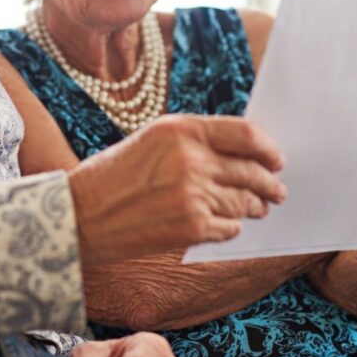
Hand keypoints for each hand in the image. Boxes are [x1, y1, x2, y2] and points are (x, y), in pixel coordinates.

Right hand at [67, 115, 285, 266]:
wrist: (80, 215)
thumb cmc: (111, 176)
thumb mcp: (151, 140)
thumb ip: (193, 141)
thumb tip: (239, 153)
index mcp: (180, 129)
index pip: (245, 133)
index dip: (268, 148)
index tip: (276, 158)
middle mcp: (191, 158)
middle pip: (251, 170)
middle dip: (269, 182)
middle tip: (277, 189)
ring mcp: (194, 194)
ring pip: (244, 201)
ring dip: (256, 206)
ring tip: (260, 208)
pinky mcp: (192, 226)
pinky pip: (229, 227)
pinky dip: (232, 227)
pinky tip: (229, 225)